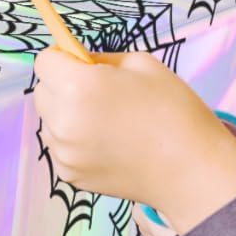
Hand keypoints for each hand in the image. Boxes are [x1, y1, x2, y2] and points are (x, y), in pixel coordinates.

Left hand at [30, 49, 235, 231]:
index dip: (62, 59)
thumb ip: (100, 60)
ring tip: (106, 122)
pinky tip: (108, 144)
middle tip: (98, 93)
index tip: (81, 65)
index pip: (44, 62)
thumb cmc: (174, 110)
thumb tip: (78, 63)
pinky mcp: (69, 175)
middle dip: (62, 86)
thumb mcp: (141, 64)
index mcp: (78, 87)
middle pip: (42, 93)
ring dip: (66, 116)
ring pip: (49, 122)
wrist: (193, 170)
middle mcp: (63, 121)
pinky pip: (60, 148)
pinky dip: (75, 143)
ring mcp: (64, 153)